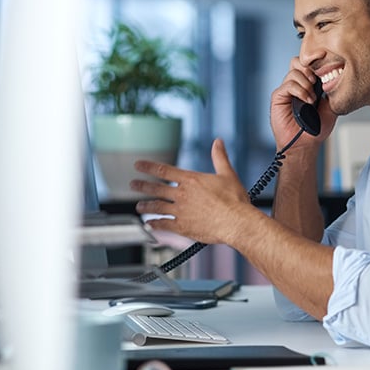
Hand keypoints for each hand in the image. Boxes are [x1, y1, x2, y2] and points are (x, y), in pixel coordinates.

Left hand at [130, 138, 262, 244]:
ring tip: (138, 206)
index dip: (148, 167)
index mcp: (191, 180)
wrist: (236, 222)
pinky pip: (164, 225)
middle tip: (133, 185)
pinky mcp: (183, 227)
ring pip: (157, 207)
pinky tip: (150, 224)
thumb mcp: (228, 174)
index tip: (138, 165)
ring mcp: (180, 211)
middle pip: (156, 189)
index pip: (164, 170)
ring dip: (146, 206)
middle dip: (142, 186)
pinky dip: (155, 224)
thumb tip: (218, 142)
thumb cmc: (234, 200)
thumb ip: (220, 157)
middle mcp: (182, 194)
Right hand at [270, 57, 336, 149]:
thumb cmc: (316, 129)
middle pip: (297, 62)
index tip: (326, 71)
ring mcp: (286, 91)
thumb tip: (332, 76)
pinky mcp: (278, 97)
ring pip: (294, 72)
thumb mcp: (330, 107)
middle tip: (317, 82)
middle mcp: (295, 85)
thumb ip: (331, 91)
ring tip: (312, 99)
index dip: (316, 64)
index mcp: (307, 85)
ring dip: (306, 84)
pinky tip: (306, 101)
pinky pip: (287, 85)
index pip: (308, 64)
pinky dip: (299, 90)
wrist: (305, 144)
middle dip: (310, 69)